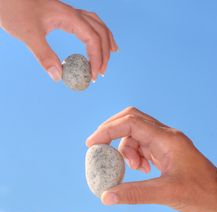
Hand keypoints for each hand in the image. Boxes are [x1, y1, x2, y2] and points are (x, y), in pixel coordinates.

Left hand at [0, 0, 117, 80]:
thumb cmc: (14, 8)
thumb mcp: (28, 34)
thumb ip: (44, 55)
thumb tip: (58, 77)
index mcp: (68, 16)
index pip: (92, 38)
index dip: (97, 58)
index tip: (94, 75)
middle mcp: (72, 13)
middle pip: (100, 31)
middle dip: (104, 53)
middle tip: (101, 73)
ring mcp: (69, 13)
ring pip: (97, 25)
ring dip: (106, 41)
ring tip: (112, 54)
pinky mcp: (64, 15)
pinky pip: (88, 23)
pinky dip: (97, 33)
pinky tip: (97, 41)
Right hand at [86, 107, 216, 211]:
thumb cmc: (201, 193)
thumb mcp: (167, 194)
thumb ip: (135, 194)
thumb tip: (106, 197)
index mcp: (167, 140)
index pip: (131, 123)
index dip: (108, 130)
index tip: (92, 145)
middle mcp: (166, 136)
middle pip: (132, 120)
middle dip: (113, 132)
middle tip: (100, 149)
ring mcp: (166, 144)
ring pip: (136, 134)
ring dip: (126, 149)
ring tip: (133, 169)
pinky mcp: (166, 153)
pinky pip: (143, 146)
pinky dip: (135, 156)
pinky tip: (142, 170)